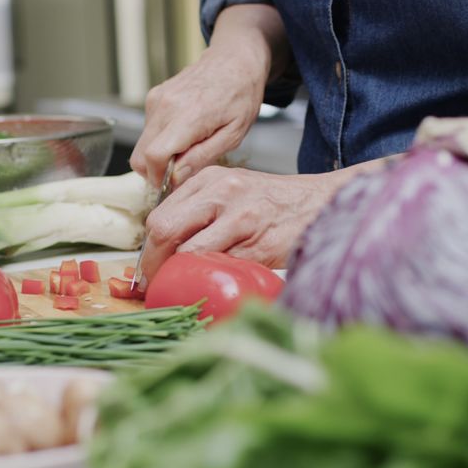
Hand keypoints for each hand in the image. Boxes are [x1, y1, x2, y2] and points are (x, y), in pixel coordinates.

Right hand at [129, 5, 289, 186]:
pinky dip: (160, 139)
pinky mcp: (153, 97)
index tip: (171, 185)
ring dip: (159, 155)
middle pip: (139, 155)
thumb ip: (202, 158)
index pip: (154, 156)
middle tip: (180, 171)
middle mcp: (165, 106)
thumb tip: (175, 179)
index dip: (158, 178)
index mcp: (188, 116)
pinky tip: (184, 131)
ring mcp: (156, 100)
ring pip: (141, 145)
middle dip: (155, 172)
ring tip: (188, 147)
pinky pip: (147, 130)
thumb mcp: (233, 134)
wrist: (234, 59)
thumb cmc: (240, 95)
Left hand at [138, 166, 364, 284]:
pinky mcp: (259, 245)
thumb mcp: (231, 189)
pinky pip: (222, 269)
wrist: (320, 203)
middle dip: (154, 264)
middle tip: (155, 283)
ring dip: (182, 277)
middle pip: (165, 230)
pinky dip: (214, 281)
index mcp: (209, 179)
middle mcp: (222, 194)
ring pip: (190, 254)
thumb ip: (198, 209)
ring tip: (182, 288)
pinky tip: (215, 285)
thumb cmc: (272, 202)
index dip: (149, 249)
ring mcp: (241, 219)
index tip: (147, 268)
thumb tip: (163, 245)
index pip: (160, 215)